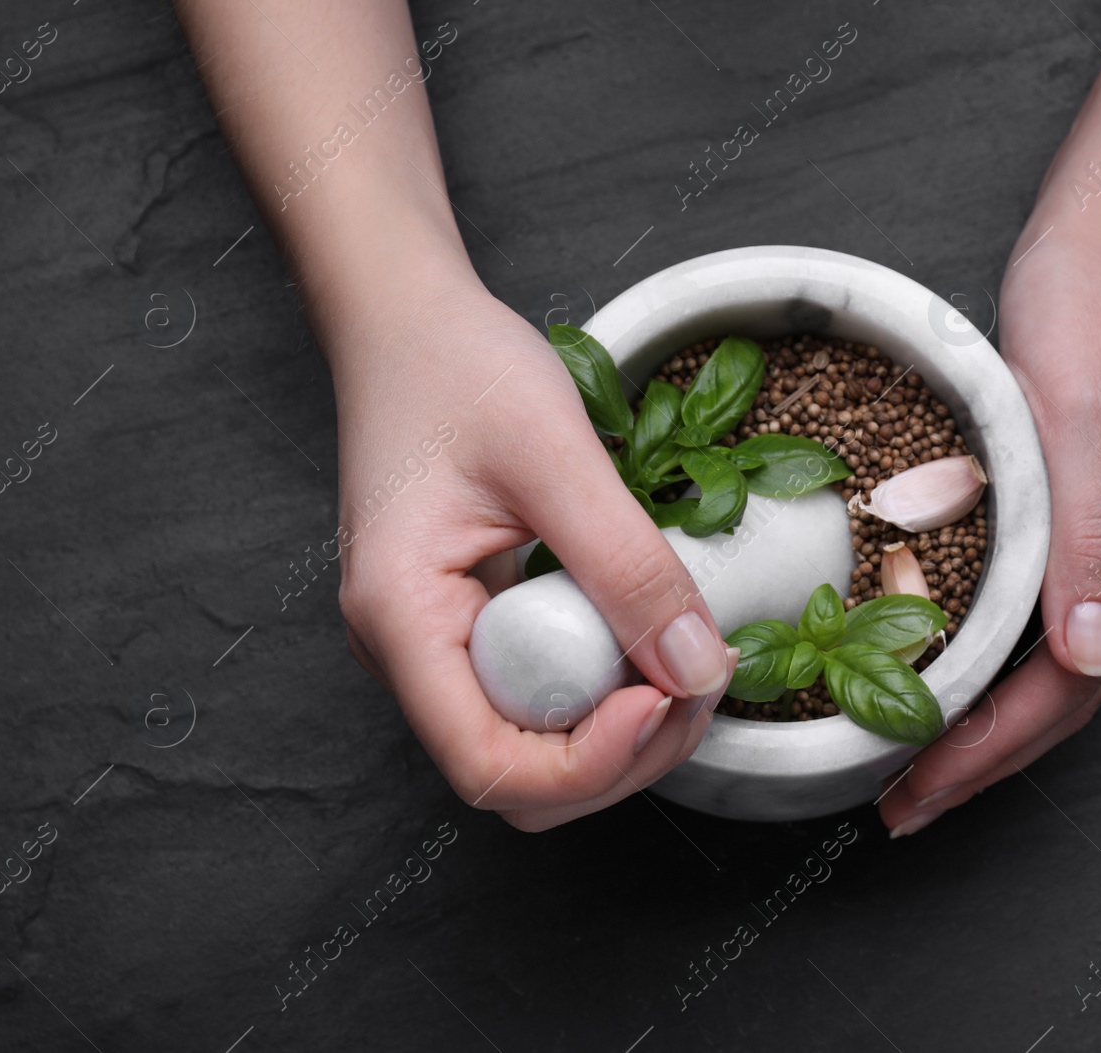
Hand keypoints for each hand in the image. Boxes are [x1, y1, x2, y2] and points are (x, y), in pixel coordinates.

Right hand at [329, 272, 735, 830]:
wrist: (408, 323)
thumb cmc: (455, 368)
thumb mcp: (556, 454)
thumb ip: (628, 564)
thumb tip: (697, 667)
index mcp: (400, 618)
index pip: (490, 765)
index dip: (591, 762)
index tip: (665, 697)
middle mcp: (407, 653)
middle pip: (519, 777)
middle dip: (623, 754)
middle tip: (701, 680)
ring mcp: (438, 645)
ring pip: (535, 749)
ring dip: (623, 729)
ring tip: (688, 659)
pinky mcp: (472, 627)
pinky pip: (542, 694)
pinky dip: (605, 684)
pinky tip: (651, 637)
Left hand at [878, 228, 1100, 835]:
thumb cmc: (1092, 310)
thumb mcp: (1086, 411)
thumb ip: (1092, 531)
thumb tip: (1088, 655)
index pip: (1072, 682)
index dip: (994, 746)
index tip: (921, 787)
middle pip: (1064, 692)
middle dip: (981, 757)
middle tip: (900, 805)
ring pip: (1049, 665)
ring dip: (982, 724)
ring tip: (910, 767)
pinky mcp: (1078, 517)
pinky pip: (1032, 617)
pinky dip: (986, 663)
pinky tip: (938, 674)